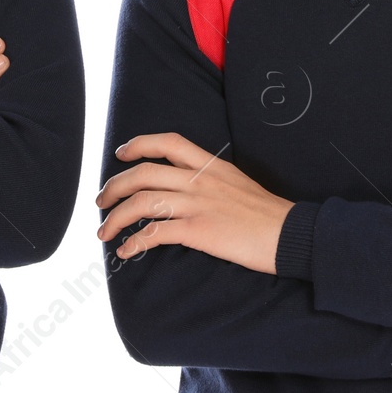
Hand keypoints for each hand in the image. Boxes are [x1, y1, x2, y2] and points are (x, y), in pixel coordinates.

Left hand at [95, 133, 294, 274]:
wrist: (290, 234)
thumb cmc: (266, 214)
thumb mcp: (237, 183)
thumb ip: (210, 180)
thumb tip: (184, 188)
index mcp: (210, 165)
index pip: (168, 141)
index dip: (138, 144)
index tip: (120, 154)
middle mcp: (200, 180)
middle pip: (143, 172)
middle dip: (114, 186)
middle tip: (101, 202)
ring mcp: (198, 204)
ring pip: (142, 202)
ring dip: (115, 218)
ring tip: (104, 232)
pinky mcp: (200, 230)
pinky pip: (155, 233)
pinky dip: (135, 241)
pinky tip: (126, 250)